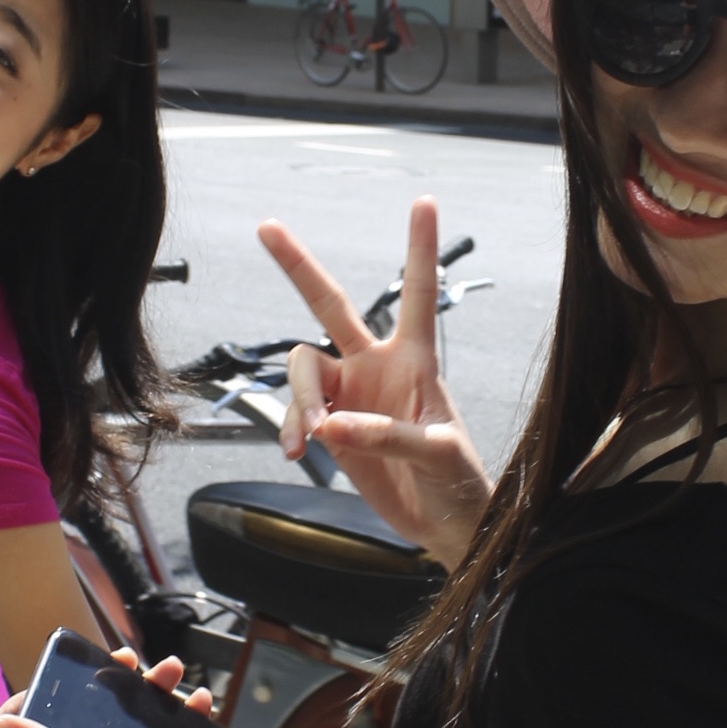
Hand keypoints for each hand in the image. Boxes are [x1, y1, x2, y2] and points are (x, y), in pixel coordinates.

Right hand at [257, 198, 490, 568]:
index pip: (417, 293)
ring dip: (297, 400)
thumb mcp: (438, 455)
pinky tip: (298, 450)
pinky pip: (295, 414)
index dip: (420, 248)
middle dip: (298, 266)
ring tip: (310, 438)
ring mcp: (349, 395)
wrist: (448, 526)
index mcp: (416, 360)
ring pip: (301, 371)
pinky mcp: (332, 428)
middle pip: (330, 305)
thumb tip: (331, 424)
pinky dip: (290, 428)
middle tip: (266, 227)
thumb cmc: (460, 483)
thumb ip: (388, 437)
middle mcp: (376, 367)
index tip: (424, 201)